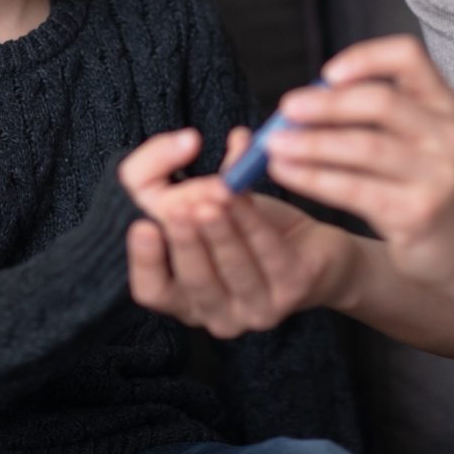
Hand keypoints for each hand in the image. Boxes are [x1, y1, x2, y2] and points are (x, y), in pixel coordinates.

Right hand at [123, 128, 353, 336]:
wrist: (312, 243)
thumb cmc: (247, 224)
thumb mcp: (207, 199)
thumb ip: (186, 172)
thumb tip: (186, 140)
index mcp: (184, 295)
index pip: (152, 291)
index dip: (144, 262)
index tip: (142, 225)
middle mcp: (215, 313)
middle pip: (193, 281)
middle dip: (185, 241)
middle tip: (177, 207)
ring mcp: (256, 310)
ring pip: (233, 269)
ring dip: (221, 231)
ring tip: (213, 196)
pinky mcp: (293, 290)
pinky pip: (269, 253)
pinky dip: (253, 221)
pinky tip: (243, 195)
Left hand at [267, 35, 453, 292]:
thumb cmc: (419, 182)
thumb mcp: (414, 137)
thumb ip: (372, 114)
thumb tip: (301, 102)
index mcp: (444, 103)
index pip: (409, 57)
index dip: (366, 57)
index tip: (327, 73)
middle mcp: (448, 133)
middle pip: (381, 102)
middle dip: (327, 104)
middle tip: (286, 108)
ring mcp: (438, 175)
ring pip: (364, 147)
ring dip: (311, 143)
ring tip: (273, 143)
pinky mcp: (418, 213)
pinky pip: (355, 188)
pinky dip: (313, 177)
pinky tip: (286, 172)